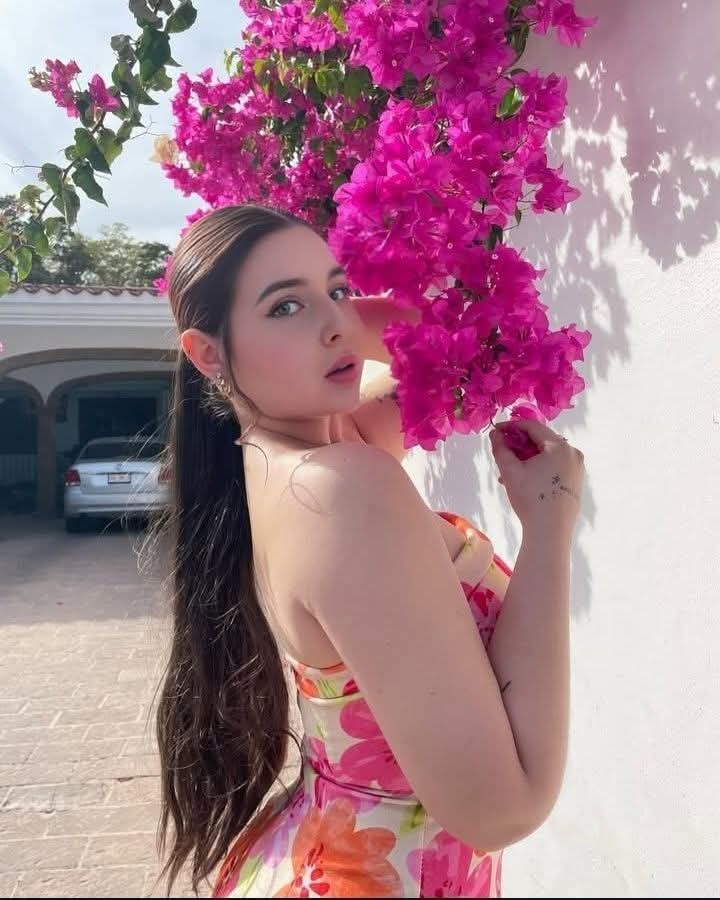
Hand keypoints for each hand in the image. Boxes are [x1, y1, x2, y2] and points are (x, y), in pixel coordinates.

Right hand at [489, 418, 584, 537]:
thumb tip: (495, 433)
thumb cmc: (530, 499)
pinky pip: (555, 467)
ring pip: (547, 455)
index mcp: (560, 446)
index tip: (496, 431)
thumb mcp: (510, 471)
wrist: (550, 531)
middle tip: (501, 453)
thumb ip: (500, 448)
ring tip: (508, 473)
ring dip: (527, 459)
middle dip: (518, 445)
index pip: (533, 426)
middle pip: (541, 440)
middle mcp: (573, 453)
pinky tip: (524, 480)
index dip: (512, 426)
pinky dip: (539, 468)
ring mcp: (578, 468)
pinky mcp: (576, 481)